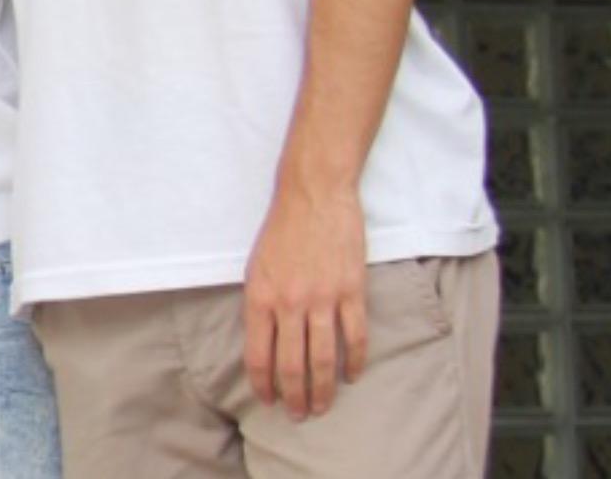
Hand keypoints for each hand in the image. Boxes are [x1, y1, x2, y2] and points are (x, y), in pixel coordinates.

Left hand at [243, 182, 371, 419]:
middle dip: (294, 397)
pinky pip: (354, 337)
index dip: (263, 383)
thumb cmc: (281, 230)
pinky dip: (354, 362)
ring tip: (322, 408)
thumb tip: (265, 343)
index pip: (258, 354)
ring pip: (323, 359)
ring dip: (322, 390)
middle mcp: (289, 302)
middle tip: (298, 416)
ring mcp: (322, 298)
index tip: (268, 401)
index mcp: (260, 296)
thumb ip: (261, 305)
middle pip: (292, 364)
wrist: (313, 194)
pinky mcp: (351, 291)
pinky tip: (352, 376)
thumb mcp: (256, 267)